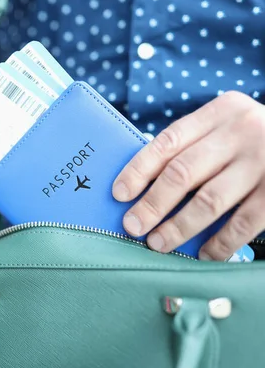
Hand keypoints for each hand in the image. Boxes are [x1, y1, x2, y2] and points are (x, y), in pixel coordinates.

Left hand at [112, 91, 264, 260]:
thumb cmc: (254, 140)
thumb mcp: (228, 128)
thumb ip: (195, 146)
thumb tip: (145, 186)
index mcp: (219, 112)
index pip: (167, 142)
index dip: (138, 169)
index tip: (119, 193)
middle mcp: (240, 132)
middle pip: (182, 173)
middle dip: (152, 204)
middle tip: (132, 226)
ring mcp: (263, 162)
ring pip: (208, 201)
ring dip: (178, 227)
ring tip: (157, 243)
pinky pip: (242, 223)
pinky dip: (219, 243)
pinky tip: (203, 255)